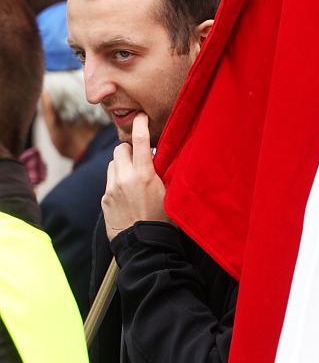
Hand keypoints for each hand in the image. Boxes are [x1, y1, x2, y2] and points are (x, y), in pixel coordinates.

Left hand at [103, 113, 170, 240]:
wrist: (144, 246)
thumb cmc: (163, 221)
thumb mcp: (170, 193)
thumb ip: (162, 173)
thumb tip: (160, 158)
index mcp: (144, 175)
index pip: (140, 140)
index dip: (140, 124)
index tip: (141, 117)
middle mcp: (125, 178)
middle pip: (121, 149)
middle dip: (129, 149)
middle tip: (140, 157)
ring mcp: (112, 189)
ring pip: (113, 164)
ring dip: (122, 165)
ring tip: (133, 177)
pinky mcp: (104, 200)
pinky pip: (109, 182)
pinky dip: (117, 182)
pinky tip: (128, 195)